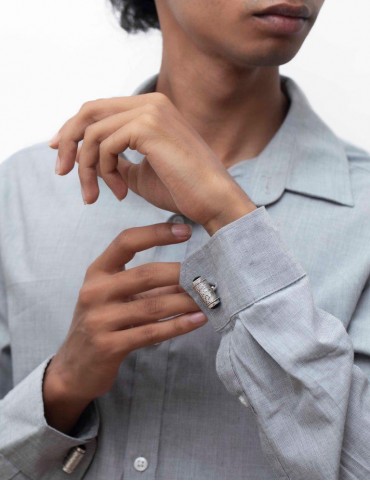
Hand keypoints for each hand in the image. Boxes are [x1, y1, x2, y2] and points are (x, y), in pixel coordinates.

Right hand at [43, 223, 206, 433]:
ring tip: (209, 299)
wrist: (75, 367)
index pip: (126, 241)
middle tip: (207, 274)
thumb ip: (148, 285)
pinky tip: (198, 320)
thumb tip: (191, 274)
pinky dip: (178, 325)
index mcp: (97, 272)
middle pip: (145, 274)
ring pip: (153, 306)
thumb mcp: (117, 298)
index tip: (185, 229)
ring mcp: (99, 319)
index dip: (156, 233)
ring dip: (186, 302)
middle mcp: (95, 291)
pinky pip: (151, 332)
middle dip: (180, 273)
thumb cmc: (102, 324)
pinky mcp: (108, 345)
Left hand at [49, 92, 255, 234]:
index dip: (74, 129)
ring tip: (96, 195)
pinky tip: (121, 192)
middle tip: (62, 172)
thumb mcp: (139, 172)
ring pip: (93, 132)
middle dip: (69, 142)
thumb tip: (90, 157)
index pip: (100, 109)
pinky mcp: (149, 127)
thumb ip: (116, 159)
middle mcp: (150, 102)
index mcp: (152, 108)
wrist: (212, 200)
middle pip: (89, 111)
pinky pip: (105, 145)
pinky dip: (103, 171)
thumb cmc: (181, 189)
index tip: (61, 154)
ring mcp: (151, 111)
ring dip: (87, 168)